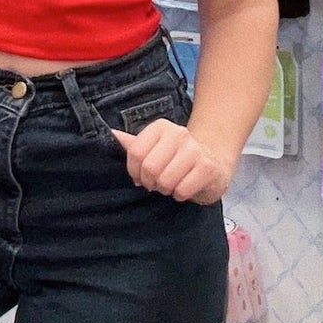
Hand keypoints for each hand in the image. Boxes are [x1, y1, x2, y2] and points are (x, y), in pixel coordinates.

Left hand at [113, 120, 232, 203]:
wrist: (213, 161)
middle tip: (157, 183)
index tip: (140, 177)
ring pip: (165, 180)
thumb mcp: (154, 148)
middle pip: (149, 167)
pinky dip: (180, 195)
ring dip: (166, 189)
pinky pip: (182, 190)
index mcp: (161, 127)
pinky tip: (185, 188)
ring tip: (171, 184)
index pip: (135, 152)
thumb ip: (132, 144)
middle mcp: (179, 133)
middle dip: (151, 182)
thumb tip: (109, 133)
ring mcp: (195, 149)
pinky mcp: (208, 168)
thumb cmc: (176, 158)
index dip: (134, 171)